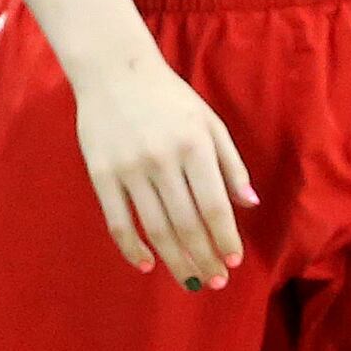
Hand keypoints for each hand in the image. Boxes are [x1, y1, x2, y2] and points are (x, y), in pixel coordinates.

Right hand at [69, 49, 256, 289]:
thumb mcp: (209, 122)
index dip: (225, 238)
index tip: (232, 261)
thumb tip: (249, 205)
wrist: (112, 69)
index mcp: (194, 146)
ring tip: (191, 280)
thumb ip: (231, 164)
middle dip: (204, 258)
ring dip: (176, 260)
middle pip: (187, 223)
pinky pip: (118, 220)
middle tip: (215, 281)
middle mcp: (162, 159)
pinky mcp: (101, 173)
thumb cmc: (168, 97)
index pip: (214, 206)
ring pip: (156, 228)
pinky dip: (131, 247)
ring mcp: (129, 168)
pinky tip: (146, 264)